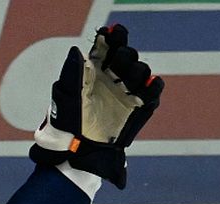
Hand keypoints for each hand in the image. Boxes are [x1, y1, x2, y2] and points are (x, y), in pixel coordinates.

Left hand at [29, 24, 163, 188]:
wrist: (79, 151)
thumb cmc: (66, 124)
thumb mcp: (65, 96)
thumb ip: (71, 72)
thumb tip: (76, 51)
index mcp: (95, 70)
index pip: (109, 45)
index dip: (113, 37)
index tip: (110, 36)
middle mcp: (112, 78)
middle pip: (128, 55)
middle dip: (125, 56)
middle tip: (116, 68)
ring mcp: (127, 91)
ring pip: (142, 70)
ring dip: (137, 71)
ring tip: (126, 83)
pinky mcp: (139, 107)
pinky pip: (154, 89)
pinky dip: (153, 85)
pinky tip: (144, 89)